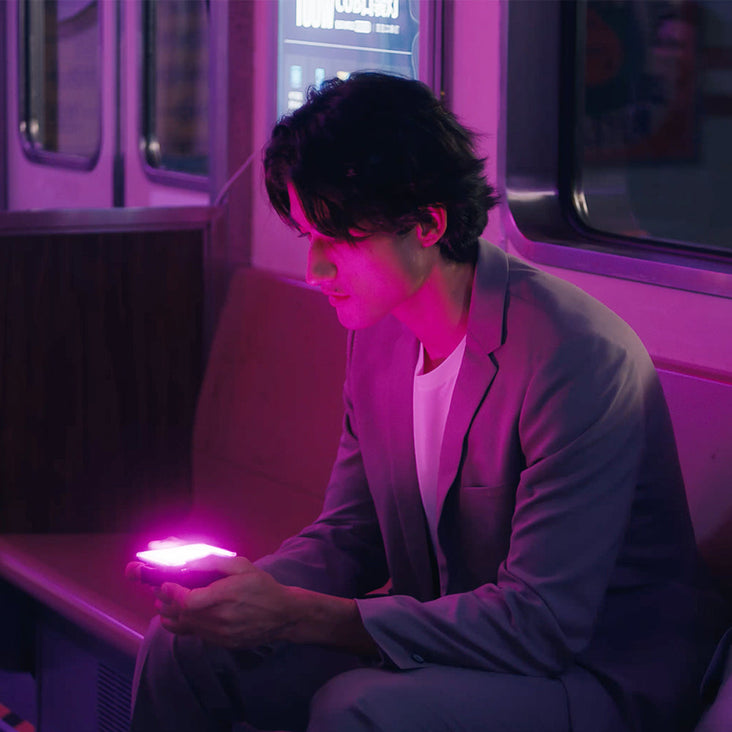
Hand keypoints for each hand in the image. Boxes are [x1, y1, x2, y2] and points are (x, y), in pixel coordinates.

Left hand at [153, 555, 297, 647]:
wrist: (283, 615)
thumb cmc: (263, 586)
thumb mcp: (242, 566)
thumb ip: (214, 563)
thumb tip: (188, 562)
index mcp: (226, 596)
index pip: (188, 600)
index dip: (172, 593)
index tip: (164, 583)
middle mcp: (220, 618)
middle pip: (182, 614)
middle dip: (166, 601)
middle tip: (158, 591)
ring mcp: (220, 634)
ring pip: (186, 627)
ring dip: (171, 615)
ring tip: (163, 604)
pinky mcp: (222, 643)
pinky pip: (196, 635)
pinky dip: (183, 626)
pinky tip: (179, 616)